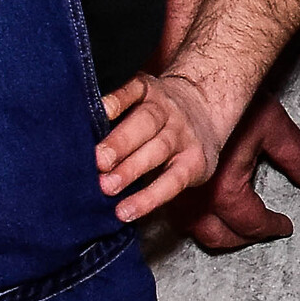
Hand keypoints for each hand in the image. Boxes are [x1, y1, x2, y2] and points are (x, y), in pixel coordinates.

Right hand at [94, 66, 238, 223]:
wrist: (202, 103)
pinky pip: (133, 91)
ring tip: (96, 159)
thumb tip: (117, 211)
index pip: (172, 181)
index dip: (148, 198)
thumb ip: (158, 185)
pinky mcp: (149, 87)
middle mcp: (180, 132)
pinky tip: (99, 110)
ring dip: (119, 142)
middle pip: (157, 149)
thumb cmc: (183, 149)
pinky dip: (117, 100)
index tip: (122, 213)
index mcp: (193, 158)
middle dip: (130, 168)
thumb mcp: (187, 170)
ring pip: (144, 122)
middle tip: (105, 184)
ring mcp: (165, 108)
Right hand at [185, 96, 299, 252]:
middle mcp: (195, 198)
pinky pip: (175, 212)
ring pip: (192, 229)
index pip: (249, 222)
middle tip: (259, 231)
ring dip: (215, 233)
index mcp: (224, 190)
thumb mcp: (274, 128)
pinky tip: (205, 210)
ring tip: (235, 226)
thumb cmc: (233, 101)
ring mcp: (172, 191)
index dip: (270, 226)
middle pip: (217, 236)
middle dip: (241, 238)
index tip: (284, 225)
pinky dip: (193, 219)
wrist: (196, 81)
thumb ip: (296, 158)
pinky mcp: (160, 180)